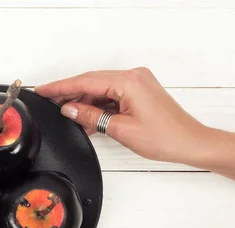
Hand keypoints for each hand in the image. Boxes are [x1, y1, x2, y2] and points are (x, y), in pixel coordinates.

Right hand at [35, 68, 208, 163]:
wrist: (190, 143)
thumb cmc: (165, 137)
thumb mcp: (120, 129)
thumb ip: (91, 117)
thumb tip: (69, 109)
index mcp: (129, 81)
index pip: (86, 81)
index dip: (61, 87)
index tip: (43, 90)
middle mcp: (133, 77)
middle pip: (92, 82)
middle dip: (70, 93)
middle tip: (48, 101)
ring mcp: (138, 83)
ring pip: (101, 89)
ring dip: (84, 101)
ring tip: (65, 113)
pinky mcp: (140, 92)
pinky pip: (112, 95)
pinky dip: (98, 105)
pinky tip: (86, 117)